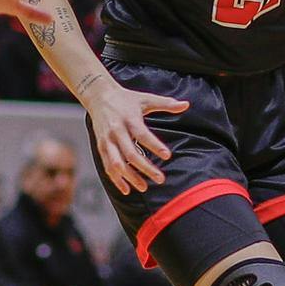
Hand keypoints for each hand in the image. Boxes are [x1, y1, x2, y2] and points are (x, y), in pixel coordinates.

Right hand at [85, 80, 188, 194]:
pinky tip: (126, 189)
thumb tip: (186, 104)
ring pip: (117, 163)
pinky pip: (107, 166)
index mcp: (129, 119)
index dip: (154, 145)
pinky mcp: (101, 147)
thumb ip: (166, 103)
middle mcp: (116, 131)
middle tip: (160, 179)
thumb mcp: (146, 99)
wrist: (98, 96)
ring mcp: (107, 140)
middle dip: (145, 168)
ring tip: (144, 187)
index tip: (167, 156)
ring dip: (130, 177)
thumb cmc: (126, 98)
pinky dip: (116, 179)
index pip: (142, 134)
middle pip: (130, 153)